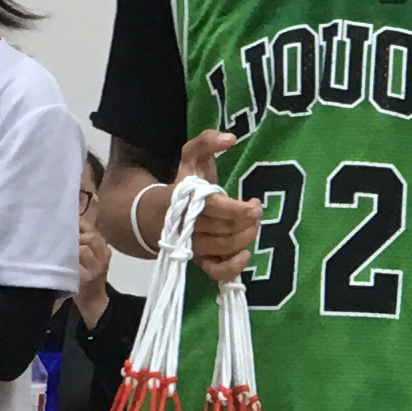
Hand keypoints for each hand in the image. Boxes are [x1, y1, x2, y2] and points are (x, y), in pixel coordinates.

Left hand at [71, 207, 112, 307]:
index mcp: (105, 250)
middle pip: (91, 237)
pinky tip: (61, 262)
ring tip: (61, 251)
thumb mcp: (93, 257)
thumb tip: (72, 220)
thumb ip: (86, 241)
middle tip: (62, 240)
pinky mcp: (86, 279)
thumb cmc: (89, 275)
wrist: (93, 300)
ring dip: (71, 249)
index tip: (68, 224)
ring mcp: (96, 269)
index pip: (94, 230)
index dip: (80, 225)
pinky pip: (75, 264)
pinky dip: (67, 262)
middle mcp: (103, 258)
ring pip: (83, 249)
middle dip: (75, 237)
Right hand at [142, 130, 261, 282]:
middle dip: (246, 220)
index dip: (235, 209)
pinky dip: (233, 267)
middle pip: (223, 228)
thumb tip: (230, 138)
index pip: (212, 207)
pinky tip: (245, 254)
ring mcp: (193, 247)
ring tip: (252, 223)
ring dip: (245, 237)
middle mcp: (186, 226)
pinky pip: (216, 272)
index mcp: (183, 199)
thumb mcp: (190, 159)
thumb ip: (206, 142)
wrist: (156, 217)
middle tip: (255, 209)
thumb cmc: (182, 186)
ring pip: (223, 247)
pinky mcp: (199, 262)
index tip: (255, 205)